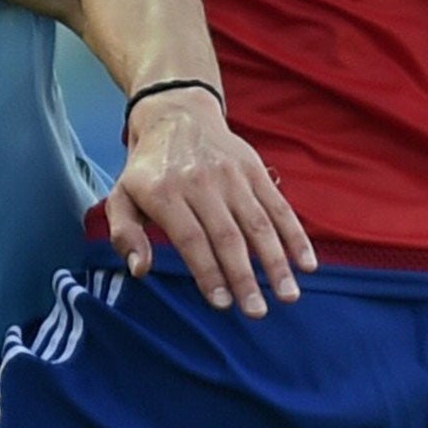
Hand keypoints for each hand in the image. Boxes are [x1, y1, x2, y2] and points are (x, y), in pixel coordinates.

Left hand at [105, 86, 315, 316]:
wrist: (175, 114)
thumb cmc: (148, 167)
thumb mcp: (121, 194)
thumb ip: (124, 233)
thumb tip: (140, 269)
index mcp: (165, 192)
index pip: (192, 239)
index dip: (208, 273)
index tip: (222, 304)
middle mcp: (201, 181)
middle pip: (228, 236)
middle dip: (244, 277)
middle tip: (257, 312)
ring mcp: (231, 174)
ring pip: (258, 223)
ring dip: (276, 262)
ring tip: (287, 295)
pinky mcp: (254, 169)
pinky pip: (278, 205)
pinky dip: (295, 235)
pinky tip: (307, 263)